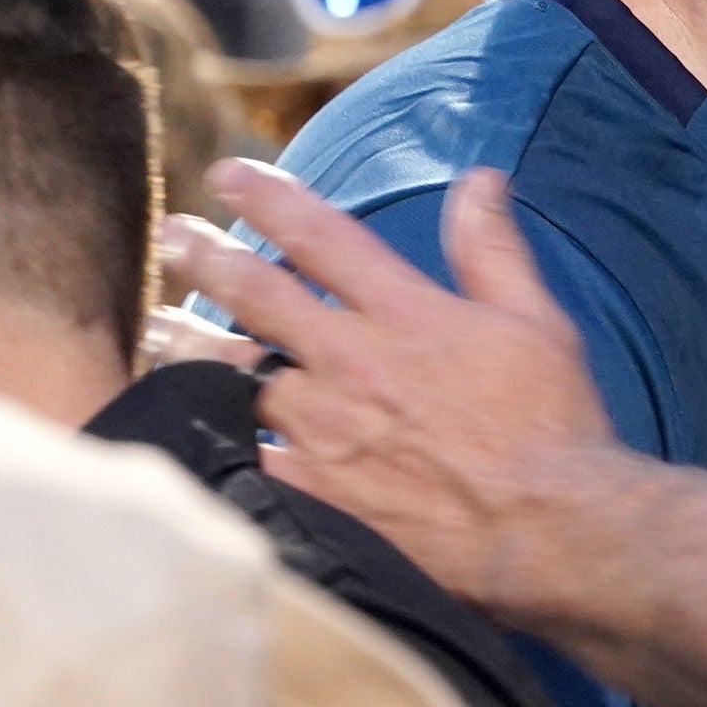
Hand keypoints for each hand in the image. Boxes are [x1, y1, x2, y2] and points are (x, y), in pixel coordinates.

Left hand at [154, 160, 616, 616]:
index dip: (266, 197)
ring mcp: (324, 431)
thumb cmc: (553, 425)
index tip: (227, 175)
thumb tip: (479, 177)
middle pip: (256, 293)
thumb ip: (494, 248)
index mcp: (405, 313)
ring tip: (153, 324)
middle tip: (170, 234)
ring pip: (231, 372)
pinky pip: (239, 453)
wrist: (549, 530)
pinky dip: (206, 432)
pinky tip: (180, 422)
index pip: (319, 235)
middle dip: (204, 255)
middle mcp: (351, 362)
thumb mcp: (538, 321)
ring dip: (185, 340)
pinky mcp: (313, 493)